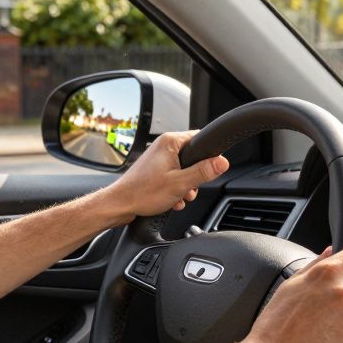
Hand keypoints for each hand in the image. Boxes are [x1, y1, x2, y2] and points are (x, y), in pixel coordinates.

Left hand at [101, 131, 229, 222]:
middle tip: (188, 188)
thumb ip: (203, 172)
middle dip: (195, 177)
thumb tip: (222, 162)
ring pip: (184, 170)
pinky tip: (171, 199)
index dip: (208, 156)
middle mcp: (164, 146)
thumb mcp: (180, 183)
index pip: (200, 138)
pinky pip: (173, 176)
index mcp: (170, 142)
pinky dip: (175, 188)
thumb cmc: (143, 192)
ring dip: (185, 186)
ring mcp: (158, 158)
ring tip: (178, 196)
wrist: (120, 204)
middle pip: (193, 157)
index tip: (210, 169)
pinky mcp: (154, 169)